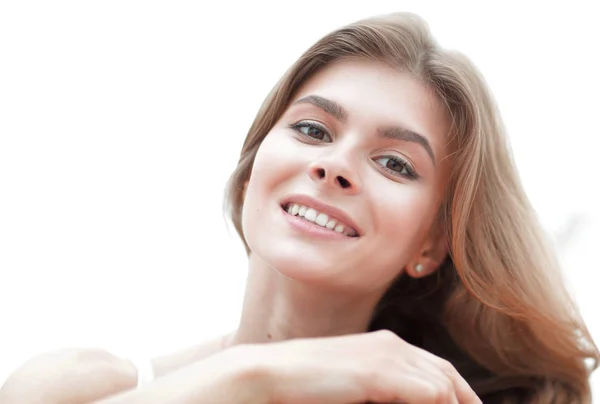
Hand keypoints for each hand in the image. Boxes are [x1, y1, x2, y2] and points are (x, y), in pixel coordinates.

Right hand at [246, 329, 480, 403]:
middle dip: (467, 400)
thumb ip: (379, 387)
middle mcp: (392, 345)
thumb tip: (395, 396)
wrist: (273, 373)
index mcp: (386, 344)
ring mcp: (387, 357)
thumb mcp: (352, 381)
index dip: (459, 392)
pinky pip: (432, 396)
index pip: (436, 367)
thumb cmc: (306, 381)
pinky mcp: (380, 374)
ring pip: (444, 386)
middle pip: (447, 375)